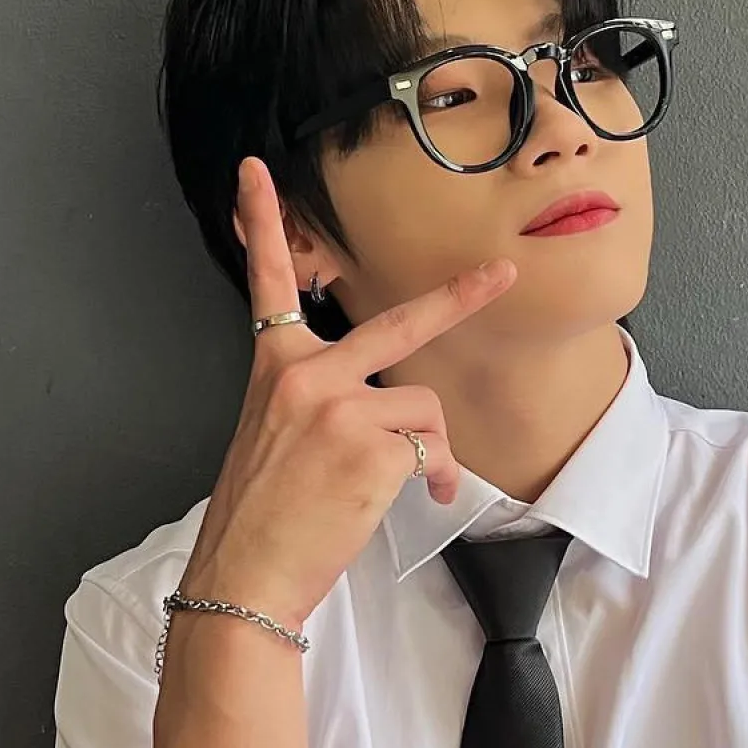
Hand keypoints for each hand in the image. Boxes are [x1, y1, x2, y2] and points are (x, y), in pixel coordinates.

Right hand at [176, 156, 515, 629]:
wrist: (244, 575)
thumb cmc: (260, 516)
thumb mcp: (269, 435)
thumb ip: (315, 399)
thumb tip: (387, 415)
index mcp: (274, 368)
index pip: (266, 282)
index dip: (262, 222)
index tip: (253, 172)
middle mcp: (305, 375)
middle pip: (397, 323)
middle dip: (459, 298)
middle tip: (502, 274)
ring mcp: (340, 406)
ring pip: (424, 407)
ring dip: (432, 450)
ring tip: (411, 485)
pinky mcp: (372, 444)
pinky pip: (431, 447)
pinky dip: (432, 477)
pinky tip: (408, 500)